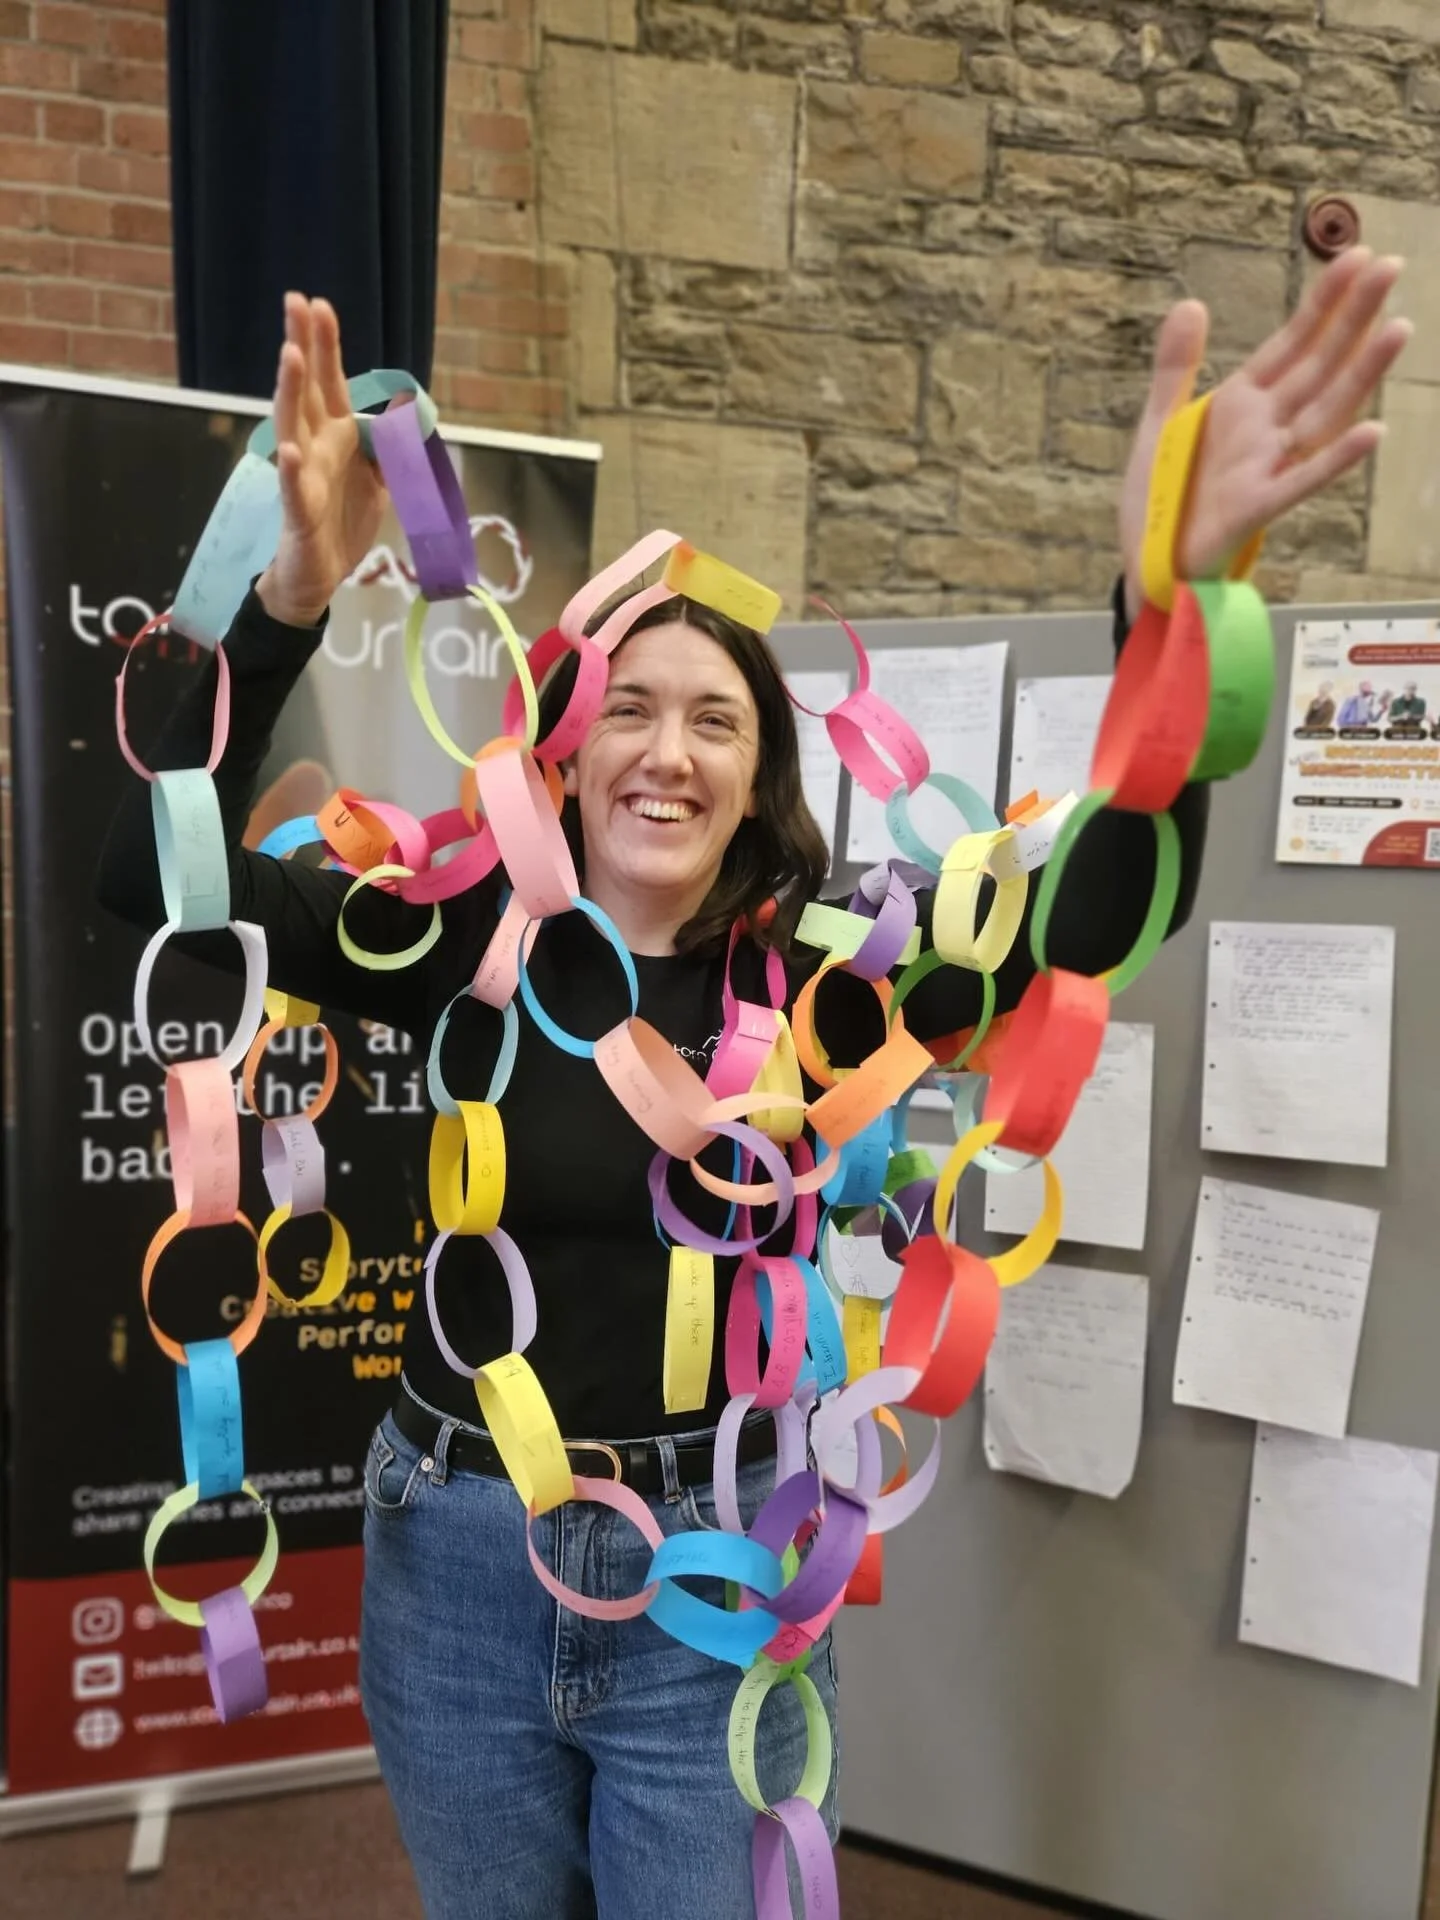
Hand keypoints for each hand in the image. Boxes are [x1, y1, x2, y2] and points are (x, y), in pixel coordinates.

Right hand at [255, 293, 389, 628]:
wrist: (317, 575)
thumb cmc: (341, 522)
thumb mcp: (379, 480)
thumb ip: (390, 445)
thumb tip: (408, 411)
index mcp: (335, 436)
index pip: (330, 383)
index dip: (325, 345)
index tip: (318, 304)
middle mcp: (314, 447)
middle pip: (306, 389)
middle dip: (302, 346)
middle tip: (295, 302)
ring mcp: (301, 475)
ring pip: (292, 426)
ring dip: (291, 391)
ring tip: (291, 356)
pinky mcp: (298, 511)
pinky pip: (292, 487)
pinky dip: (289, 469)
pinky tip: (287, 450)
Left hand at [1119, 248, 1412, 619]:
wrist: (1147, 562)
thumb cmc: (1161, 497)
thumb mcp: (1160, 422)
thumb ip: (1175, 367)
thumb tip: (1191, 303)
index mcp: (1242, 403)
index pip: (1291, 343)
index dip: (1323, 302)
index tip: (1357, 255)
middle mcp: (1264, 429)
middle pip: (1317, 365)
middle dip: (1353, 318)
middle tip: (1392, 266)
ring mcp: (1266, 466)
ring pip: (1324, 413)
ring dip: (1361, 374)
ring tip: (1399, 329)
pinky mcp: (1257, 508)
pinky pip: (1302, 481)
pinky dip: (1335, 459)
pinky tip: (1373, 432)